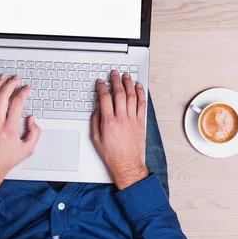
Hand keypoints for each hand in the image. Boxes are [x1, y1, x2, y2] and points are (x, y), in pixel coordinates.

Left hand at [0, 74, 40, 203]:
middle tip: (16, 79)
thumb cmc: (6, 160)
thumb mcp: (28, 149)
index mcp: (10, 128)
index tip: (26, 88)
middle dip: (10, 83)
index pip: (17, 103)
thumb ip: (35, 133)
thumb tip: (31, 119)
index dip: (23, 92)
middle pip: (3, 96)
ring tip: (3, 78)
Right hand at [91, 70, 148, 189]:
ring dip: (129, 84)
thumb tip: (97, 108)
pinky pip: (142, 105)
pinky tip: (139, 87)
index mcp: (109, 122)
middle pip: (119, 93)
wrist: (127, 164)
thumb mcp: (96, 139)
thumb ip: (95, 121)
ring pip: (131, 96)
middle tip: (114, 74)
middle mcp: (121, 119)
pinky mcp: (141, 123)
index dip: (102, 87)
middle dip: (116, 81)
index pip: (105, 98)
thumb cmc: (112, 154)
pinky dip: (141, 94)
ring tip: (126, 76)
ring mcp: (133, 120)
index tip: (100, 82)